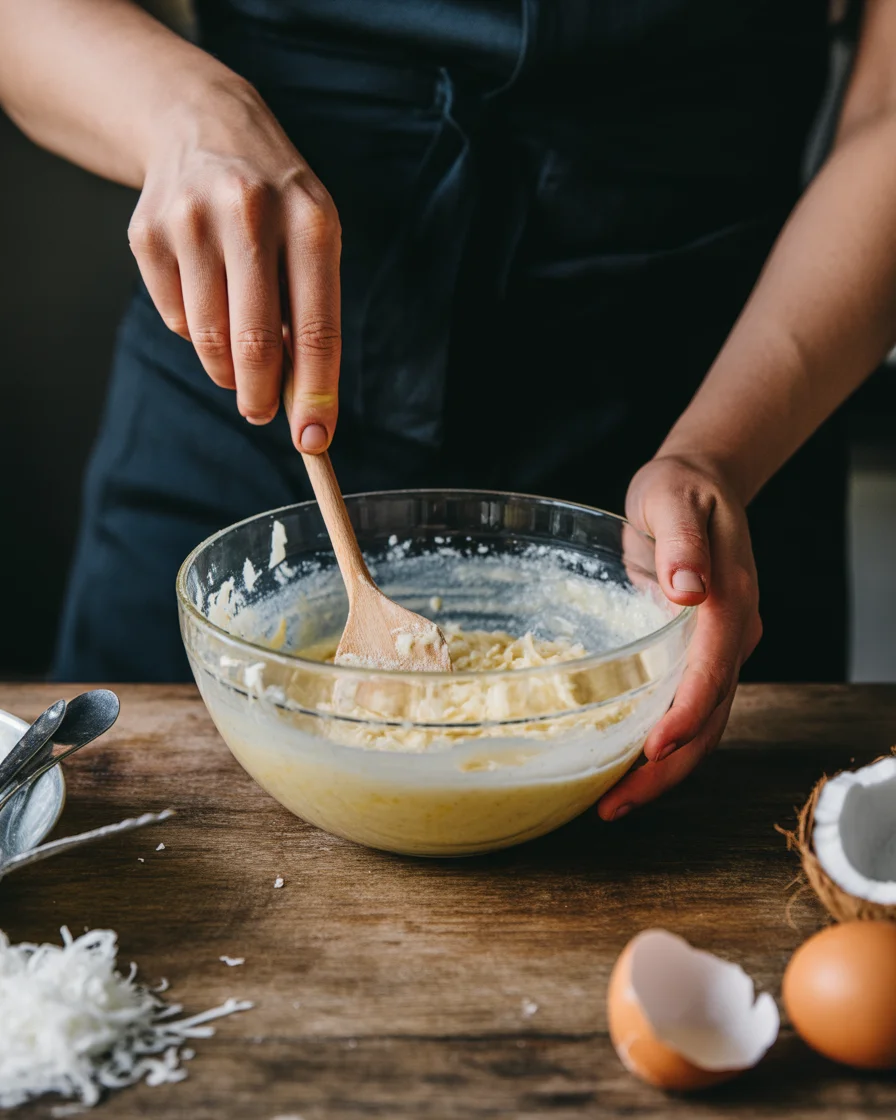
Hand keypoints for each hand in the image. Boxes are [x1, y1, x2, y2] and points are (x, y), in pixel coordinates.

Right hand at [127, 77, 339, 450]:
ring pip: (208, 339)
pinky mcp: (147, 233)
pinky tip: (207, 299)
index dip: (316, 394)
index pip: (317, 329)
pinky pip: (174, 319)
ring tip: (238, 361)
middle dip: (261, 398)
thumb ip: (312, 314)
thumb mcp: (313, 238)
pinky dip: (194, 332)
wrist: (204, 125)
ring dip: (227, 369)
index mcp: (311, 220)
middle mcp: (251, 214)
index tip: (314, 439)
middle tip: (261, 414)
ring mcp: (192, 220)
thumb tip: (304, 401)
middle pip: (255, 343)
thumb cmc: (276, 202)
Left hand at [597, 454, 761, 820]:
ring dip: (663, 770)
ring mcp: (719, 650)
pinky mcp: (698, 656)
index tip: (654, 748)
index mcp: (730, 602)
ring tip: (612, 803)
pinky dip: (661, 746)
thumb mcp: (674, 500)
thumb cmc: (680, 489)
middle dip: (668, 767)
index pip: (714, 670)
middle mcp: (732, 635)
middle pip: (711, 717)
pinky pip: (687, 710)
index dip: (686, 714)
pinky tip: (623, 767)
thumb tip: (688, 589)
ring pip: (703, 726)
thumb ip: (683, 544)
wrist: (698, 484)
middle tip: (615, 803)